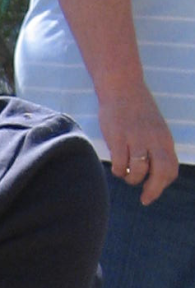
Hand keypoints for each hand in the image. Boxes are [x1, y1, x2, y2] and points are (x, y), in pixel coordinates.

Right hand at [99, 83, 176, 204]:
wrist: (121, 88)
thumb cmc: (136, 109)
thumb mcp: (154, 128)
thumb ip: (157, 147)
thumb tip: (154, 171)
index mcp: (164, 138)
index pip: (171, 168)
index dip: (163, 184)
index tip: (152, 193)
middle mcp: (153, 140)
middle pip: (159, 173)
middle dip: (152, 190)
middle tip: (145, 199)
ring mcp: (135, 139)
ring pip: (137, 171)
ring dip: (131, 178)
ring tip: (125, 174)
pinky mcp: (118, 138)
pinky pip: (119, 164)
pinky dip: (117, 170)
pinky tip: (116, 166)